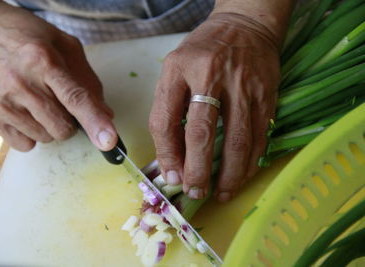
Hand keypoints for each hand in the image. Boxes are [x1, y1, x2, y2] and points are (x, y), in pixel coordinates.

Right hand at [0, 0, 116, 150]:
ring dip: (49, 126)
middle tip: (58, 100)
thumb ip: (88, 82)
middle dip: (70, 122)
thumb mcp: (67, 48)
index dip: (94, 121)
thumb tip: (106, 116)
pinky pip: (25, 144)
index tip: (109, 141)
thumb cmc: (33, 41)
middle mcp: (20, 82)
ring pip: (45, 138)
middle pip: (63, 128)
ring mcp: (2, 101)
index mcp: (43, 60)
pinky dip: (31, 133)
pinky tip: (24, 110)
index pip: (74, 98)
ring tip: (37, 100)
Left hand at [149, 13, 280, 201]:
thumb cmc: (203, 51)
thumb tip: (172, 157)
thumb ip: (168, 108)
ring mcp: (242, 85)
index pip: (165, 120)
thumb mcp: (174, 69)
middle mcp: (210, 76)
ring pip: (236, 140)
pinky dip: (250, 161)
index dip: (166, 155)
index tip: (171, 177)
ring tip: (220, 193)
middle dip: (197, 170)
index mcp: (178, 69)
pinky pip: (259, 135)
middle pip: (201, 133)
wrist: (244, 25)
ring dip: (229, 174)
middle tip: (195, 192)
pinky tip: (242, 175)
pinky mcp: (266, 94)